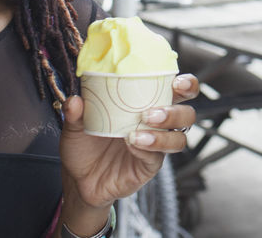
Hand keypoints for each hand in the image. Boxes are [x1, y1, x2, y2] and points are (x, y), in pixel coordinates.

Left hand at [58, 74, 199, 227]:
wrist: (78, 180)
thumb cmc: (84, 146)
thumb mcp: (75, 127)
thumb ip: (75, 113)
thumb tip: (75, 100)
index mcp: (146, 105)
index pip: (177, 91)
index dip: (186, 85)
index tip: (177, 81)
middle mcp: (157, 125)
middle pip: (187, 115)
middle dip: (177, 112)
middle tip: (152, 112)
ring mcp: (155, 147)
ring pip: (178, 138)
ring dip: (163, 133)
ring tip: (140, 130)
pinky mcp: (149, 166)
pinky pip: (157, 157)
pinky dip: (147, 148)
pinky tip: (132, 143)